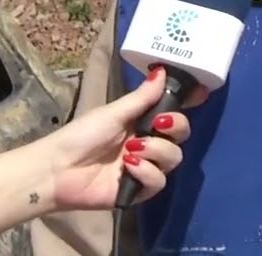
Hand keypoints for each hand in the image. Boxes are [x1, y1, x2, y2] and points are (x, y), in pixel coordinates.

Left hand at [44, 67, 208, 210]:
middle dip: (175, 127)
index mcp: (141, 121)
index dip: (188, 102)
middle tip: (157, 125)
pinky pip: (160, 181)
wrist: (58, 170)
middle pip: (181, 134)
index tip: (202, 92)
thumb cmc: (82, 135)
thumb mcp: (113, 112)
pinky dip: (147, 172)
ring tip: (131, 150)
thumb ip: (141, 98)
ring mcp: (145, 167)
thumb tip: (163, 71)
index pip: (172, 110)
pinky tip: (129, 168)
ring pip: (174, 158)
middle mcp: (147, 142)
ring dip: (156, 151)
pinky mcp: (140, 191)